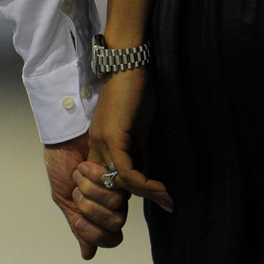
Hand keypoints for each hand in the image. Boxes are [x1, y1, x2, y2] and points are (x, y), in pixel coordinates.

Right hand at [45, 133, 124, 259]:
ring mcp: (120, 187)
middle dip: (91, 207)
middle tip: (78, 189)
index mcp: (98, 215)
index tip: (78, 216)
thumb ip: (77, 225)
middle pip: (115, 222)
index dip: (95, 231)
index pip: (110, 238)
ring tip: (80, 173)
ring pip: (118, 204)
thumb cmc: (61, 166)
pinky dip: (97, 176)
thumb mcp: (64, 199)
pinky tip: (87, 165)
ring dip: (92, 188)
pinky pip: (119, 183)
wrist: (62, 140)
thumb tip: (88, 255)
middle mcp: (113, 203)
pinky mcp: (124, 168)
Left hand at [79, 67, 171, 220]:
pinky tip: (159, 187)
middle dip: (136, 197)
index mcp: (101, 145)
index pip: (108, 180)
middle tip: (163, 201)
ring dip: (145, 193)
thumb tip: (149, 173)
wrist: (129, 62)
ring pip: (118, 182)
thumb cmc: (136, 90)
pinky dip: (143, 183)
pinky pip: (125, 171)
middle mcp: (97, 146)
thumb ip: (141, 151)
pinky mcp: (112, 136)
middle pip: (109, 186)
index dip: (129, 193)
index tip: (155, 197)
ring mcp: (102, 142)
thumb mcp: (140, 128)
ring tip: (166, 198)